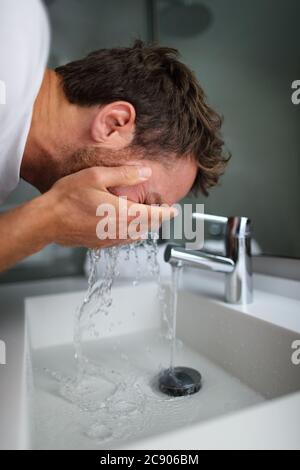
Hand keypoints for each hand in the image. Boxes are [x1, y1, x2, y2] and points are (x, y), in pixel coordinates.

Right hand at [44, 166, 175, 248]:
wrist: (47, 221)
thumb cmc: (67, 198)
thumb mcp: (96, 176)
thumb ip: (124, 174)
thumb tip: (146, 172)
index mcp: (123, 214)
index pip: (154, 216)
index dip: (167, 213)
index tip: (175, 210)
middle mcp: (120, 230)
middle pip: (148, 227)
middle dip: (158, 219)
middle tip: (163, 211)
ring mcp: (110, 240)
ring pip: (136, 235)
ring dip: (144, 227)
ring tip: (146, 217)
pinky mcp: (100, 245)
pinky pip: (123, 240)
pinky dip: (130, 232)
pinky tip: (126, 225)